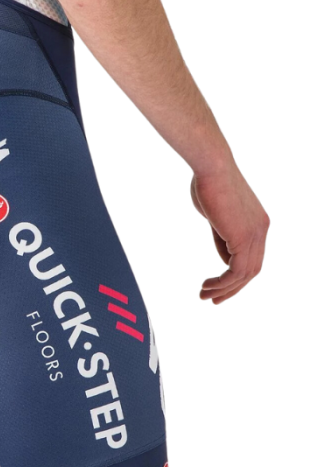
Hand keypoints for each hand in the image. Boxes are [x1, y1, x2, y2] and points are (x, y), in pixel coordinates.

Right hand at [190, 163, 269, 303]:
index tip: (215, 286)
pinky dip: (223, 282)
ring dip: (224, 289)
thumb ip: (222, 236)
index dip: (235, 276)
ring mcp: (255, 234)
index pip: (250, 258)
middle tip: (211, 299)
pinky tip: (207, 285)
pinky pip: (236, 270)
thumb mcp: (216, 215)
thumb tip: (224, 256)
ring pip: (245, 274)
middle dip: (231, 289)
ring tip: (204, 295)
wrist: (212, 167)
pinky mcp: (244, 237)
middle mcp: (261, 230)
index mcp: (257, 223)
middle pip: (251, 270)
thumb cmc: (208, 183)